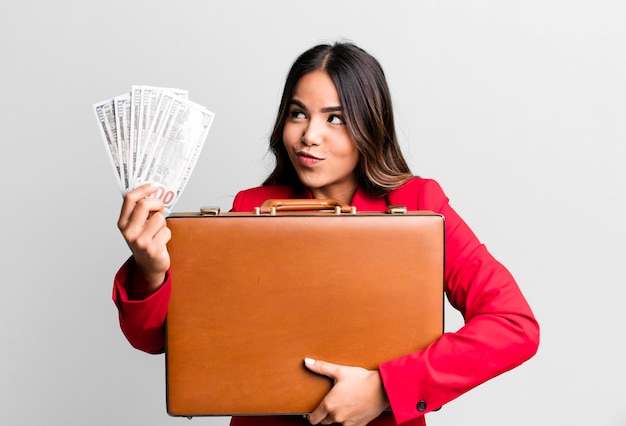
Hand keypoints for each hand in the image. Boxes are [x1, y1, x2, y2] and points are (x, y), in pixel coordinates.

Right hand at [117, 183, 170, 297]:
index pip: (130, 199)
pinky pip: (166, 231)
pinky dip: (167, 234)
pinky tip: (161, 241)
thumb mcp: (137, 225)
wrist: (149, 265)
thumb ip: (141, 211)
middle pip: (145, 204)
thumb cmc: (145, 240)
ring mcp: (140, 242)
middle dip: (157, 204)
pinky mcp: (152, 249)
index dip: (143, 189)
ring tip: (157, 231)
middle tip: (160, 210)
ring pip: (159, 218)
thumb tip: (154, 190)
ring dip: (163, 223)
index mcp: (122, 223)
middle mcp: (128, 232)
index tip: (155, 185)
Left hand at [304, 358, 389, 425]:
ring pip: (336, 424)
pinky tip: (351, 410)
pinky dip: (348, 420)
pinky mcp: (358, 425)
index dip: (312, 416)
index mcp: (329, 405)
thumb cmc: (362, 380)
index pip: (314, 419)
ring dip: (336, 417)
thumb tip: (307, 362)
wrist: (382, 388)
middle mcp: (337, 416)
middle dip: (325, 415)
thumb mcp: (339, 371)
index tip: (313, 413)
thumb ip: (321, 367)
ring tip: (342, 405)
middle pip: (324, 422)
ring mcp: (348, 422)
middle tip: (330, 404)